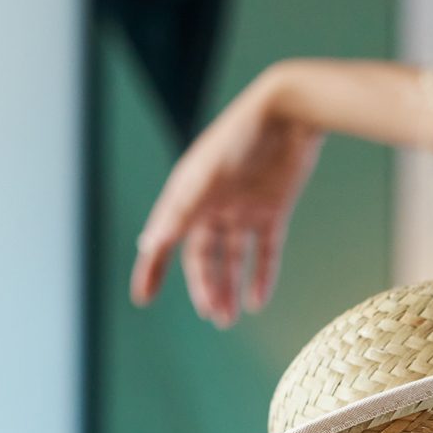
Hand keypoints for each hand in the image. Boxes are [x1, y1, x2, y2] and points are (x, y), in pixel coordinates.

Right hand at [130, 65, 323, 326]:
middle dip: (205, 287)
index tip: (143, 299)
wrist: (290, 114)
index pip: (164, 239)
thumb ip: (181, 210)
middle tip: (213, 317)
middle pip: (202, 256)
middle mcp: (212, 204)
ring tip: (229, 318)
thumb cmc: (242, 136)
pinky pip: (264, 251)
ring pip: (231, 258)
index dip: (151, 268)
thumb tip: (150, 243)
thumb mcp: (208, 176)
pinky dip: (261, 275)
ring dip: (229, 287)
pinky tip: (257, 302)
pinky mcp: (272, 210)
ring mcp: (242, 208)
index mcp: (188, 194)